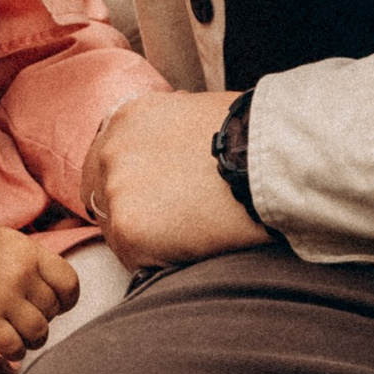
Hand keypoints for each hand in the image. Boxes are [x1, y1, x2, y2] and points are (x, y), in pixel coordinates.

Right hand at [0, 222, 80, 362]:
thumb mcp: (9, 242)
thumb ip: (30, 263)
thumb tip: (51, 295)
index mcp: (30, 253)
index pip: (69, 283)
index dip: (67, 300)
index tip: (56, 303)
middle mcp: (22, 275)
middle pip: (51, 310)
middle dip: (43, 317)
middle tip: (26, 316)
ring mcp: (4, 297)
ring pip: (38, 331)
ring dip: (34, 339)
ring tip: (23, 336)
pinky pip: (13, 345)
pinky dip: (15, 352)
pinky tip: (10, 348)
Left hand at [83, 91, 268, 269]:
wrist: (273, 159)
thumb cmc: (254, 136)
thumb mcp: (199, 113)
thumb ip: (169, 132)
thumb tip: (171, 154)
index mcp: (129, 116)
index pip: (106, 158)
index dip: (129, 182)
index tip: (150, 198)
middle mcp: (111, 148)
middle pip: (101, 194)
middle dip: (130, 211)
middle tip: (169, 224)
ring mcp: (116, 189)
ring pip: (117, 230)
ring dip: (147, 238)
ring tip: (192, 235)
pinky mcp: (128, 229)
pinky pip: (135, 259)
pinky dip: (161, 261)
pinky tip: (194, 249)